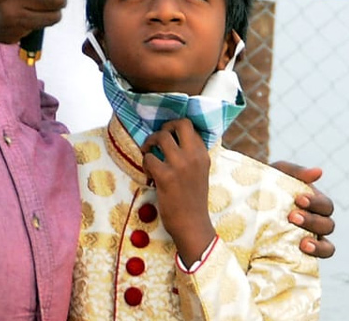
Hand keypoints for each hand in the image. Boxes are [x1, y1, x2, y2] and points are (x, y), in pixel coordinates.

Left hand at [142, 119, 215, 266]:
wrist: (192, 224)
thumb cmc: (192, 198)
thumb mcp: (199, 172)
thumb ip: (191, 155)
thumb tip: (173, 137)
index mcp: (203, 155)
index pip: (190, 127)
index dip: (175, 128)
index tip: (168, 137)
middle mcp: (194, 157)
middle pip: (179, 124)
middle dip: (164, 128)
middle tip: (157, 140)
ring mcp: (180, 165)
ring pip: (161, 136)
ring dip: (150, 143)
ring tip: (149, 154)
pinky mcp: (166, 176)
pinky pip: (149, 157)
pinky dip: (145, 163)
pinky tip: (150, 174)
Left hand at [272, 161, 335, 257]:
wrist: (242, 201)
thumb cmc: (265, 184)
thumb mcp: (277, 174)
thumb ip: (296, 172)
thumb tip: (319, 171)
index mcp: (314, 204)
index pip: (325, 206)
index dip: (316, 203)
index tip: (299, 199)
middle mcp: (316, 222)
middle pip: (327, 225)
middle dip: (312, 221)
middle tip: (292, 217)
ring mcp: (309, 239)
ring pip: (326, 245)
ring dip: (317, 244)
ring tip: (303, 243)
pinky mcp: (299, 253)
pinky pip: (314, 259)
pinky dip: (314, 256)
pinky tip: (302, 252)